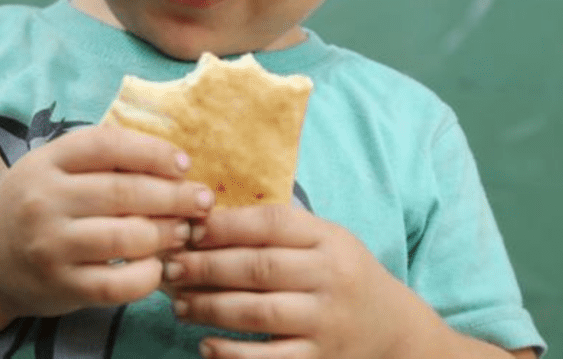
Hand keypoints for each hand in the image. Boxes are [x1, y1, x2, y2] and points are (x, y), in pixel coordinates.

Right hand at [0, 123, 214, 320]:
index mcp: (49, 161)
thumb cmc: (35, 200)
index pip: (108, 145)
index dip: (153, 152)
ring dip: (166, 234)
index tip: (183, 163)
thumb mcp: (56, 165)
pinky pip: (115, 285)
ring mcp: (50, 246)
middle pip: (123, 192)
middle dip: (174, 196)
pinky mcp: (59, 287)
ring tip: (186, 231)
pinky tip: (159, 267)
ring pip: (125, 238)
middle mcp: (45, 200)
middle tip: (203, 200)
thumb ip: (103, 157)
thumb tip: (172, 162)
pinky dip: (146, 277)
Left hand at [162, 204, 413, 358]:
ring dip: (211, 307)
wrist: (392, 328)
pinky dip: (233, 354)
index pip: (270, 223)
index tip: (188, 227)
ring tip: (178, 302)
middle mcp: (329, 277)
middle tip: (170, 266)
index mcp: (327, 238)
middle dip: (207, 266)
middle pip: (258, 267)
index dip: (225, 224)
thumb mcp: (324, 238)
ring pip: (259, 312)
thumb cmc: (342, 272)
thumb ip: (280, 228)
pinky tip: (206, 344)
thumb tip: (209, 218)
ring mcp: (325, 322)